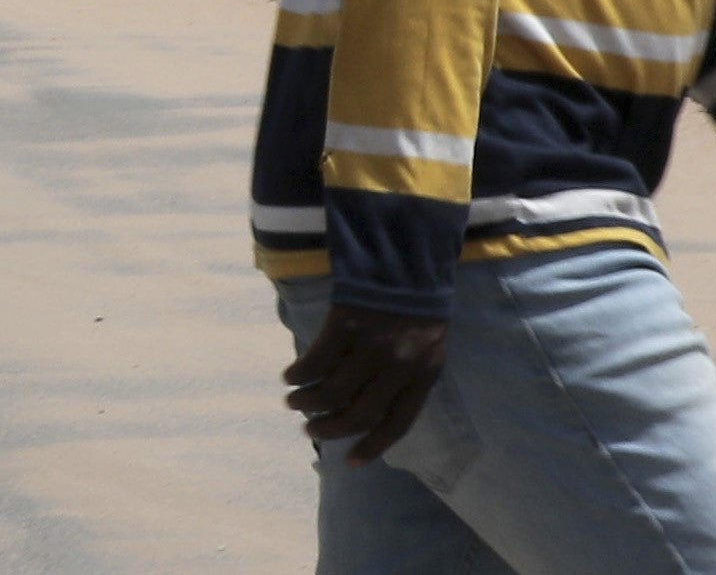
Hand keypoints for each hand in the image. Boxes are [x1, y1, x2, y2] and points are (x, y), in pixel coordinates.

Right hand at [283, 302, 445, 461]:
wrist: (407, 254)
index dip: (372, 447)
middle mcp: (399, 366)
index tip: (349, 462)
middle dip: (330, 427)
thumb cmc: (416, 303)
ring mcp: (371, 345)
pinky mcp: (345, 323)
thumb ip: (406, 376)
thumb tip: (367, 409)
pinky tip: (290, 376)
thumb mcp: (425, 343)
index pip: (397, 423)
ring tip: (293, 403)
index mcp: (424, 374)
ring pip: (332, 391)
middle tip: (310, 429)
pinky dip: (299, 373)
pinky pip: (316, 361)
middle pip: (359, 413)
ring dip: (308, 402)